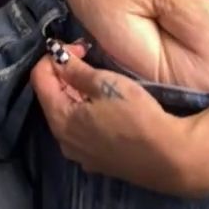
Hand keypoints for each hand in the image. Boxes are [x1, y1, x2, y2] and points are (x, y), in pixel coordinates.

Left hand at [30, 44, 208, 197]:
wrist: (170, 157)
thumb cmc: (137, 115)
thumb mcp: (105, 84)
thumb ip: (76, 69)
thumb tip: (56, 56)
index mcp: (60, 120)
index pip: (39, 79)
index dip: (54, 57)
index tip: (78, 48)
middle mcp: (63, 140)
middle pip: (51, 96)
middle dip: (64, 72)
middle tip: (86, 57)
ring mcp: (80, 154)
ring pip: (66, 113)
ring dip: (74, 90)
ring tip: (96, 77)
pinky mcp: (97, 161)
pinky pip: (80, 129)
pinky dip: (84, 110)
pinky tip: (103, 103)